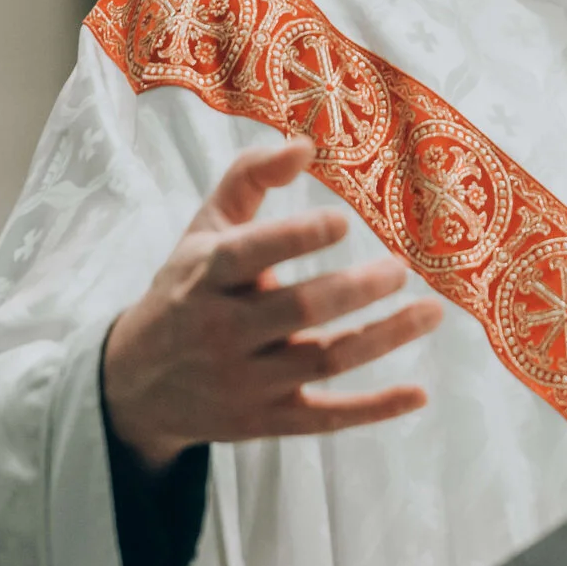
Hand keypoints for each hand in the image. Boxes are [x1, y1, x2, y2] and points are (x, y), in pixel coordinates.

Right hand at [103, 137, 441, 468]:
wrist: (135, 383)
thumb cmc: (187, 288)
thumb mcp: (204, 230)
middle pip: (298, 311)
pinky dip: (374, 409)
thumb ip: (249, 177)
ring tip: (431, 311)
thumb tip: (306, 144)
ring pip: (323, 362)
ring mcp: (244, 382)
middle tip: (400, 268)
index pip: (249, 256)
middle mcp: (222, 332)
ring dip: (384, 337)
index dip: (296, 238)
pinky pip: (325, 419)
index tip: (342, 222)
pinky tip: (418, 392)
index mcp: (205, 275)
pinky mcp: (266, 421)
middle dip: (355, 289)